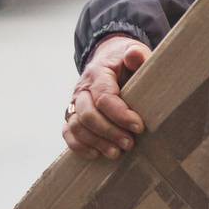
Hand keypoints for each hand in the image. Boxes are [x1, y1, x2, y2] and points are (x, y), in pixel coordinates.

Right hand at [63, 35, 150, 159]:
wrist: (108, 59)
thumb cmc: (125, 61)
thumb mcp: (134, 53)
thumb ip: (136, 55)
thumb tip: (134, 56)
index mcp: (98, 74)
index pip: (105, 98)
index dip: (121, 115)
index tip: (139, 127)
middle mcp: (82, 89)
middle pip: (88, 115)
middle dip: (110, 132)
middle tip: (130, 143)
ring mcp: (74, 103)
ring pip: (77, 126)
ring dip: (96, 142)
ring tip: (116, 153)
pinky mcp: (72, 114)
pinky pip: (68, 132)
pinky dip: (79, 146)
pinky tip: (96, 154)